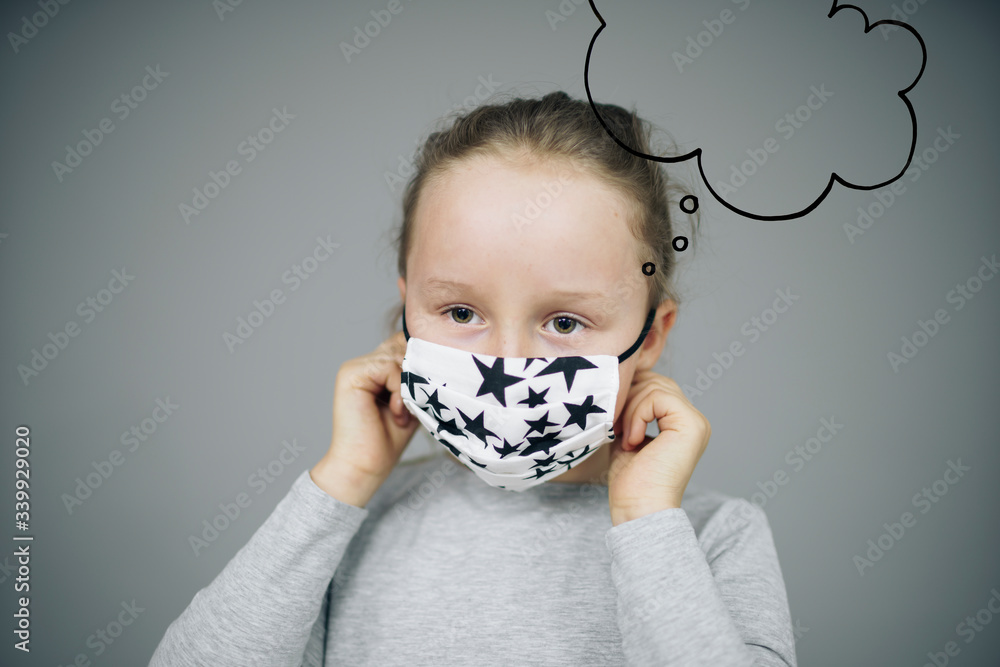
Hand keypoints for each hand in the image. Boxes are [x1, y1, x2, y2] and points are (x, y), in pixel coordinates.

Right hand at [311, 330, 419, 507]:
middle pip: (401, 346)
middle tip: (416, 405)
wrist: (365, 466)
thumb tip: (438, 358)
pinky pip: (388, 368)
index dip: (421, 361)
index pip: (403, 345)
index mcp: (374, 369)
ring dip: (408, 387)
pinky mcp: (351, 375)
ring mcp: (355, 368)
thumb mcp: (411, 401)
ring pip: (397, 358)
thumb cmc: (387, 440)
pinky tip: (396, 412)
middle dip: (416, 374)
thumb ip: (417, 379)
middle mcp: (363, 364)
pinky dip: (399, 390)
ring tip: (404, 414)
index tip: (429, 388)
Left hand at [607, 369, 710, 525]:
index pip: (654, 385)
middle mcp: (694, 420)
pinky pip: (657, 398)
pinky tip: (631, 440)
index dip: (629, 396)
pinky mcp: (691, 425)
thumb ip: (631, 409)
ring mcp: (695, 422)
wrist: (639, 510)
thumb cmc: (630, 482)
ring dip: (630, 410)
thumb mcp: (627, 434)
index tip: (614, 425)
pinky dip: (637, 415)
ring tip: (624, 438)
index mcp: (681, 423)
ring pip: (655, 387)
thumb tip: (622, 380)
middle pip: (655, 382)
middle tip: (615, 428)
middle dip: (629, 399)